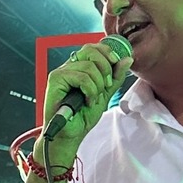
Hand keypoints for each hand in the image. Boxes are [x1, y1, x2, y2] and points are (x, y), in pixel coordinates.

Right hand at [41, 38, 128, 163]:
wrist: (71, 134)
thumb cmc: (83, 116)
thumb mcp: (105, 94)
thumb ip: (115, 78)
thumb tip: (127, 59)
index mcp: (78, 67)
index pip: (93, 47)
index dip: (107, 52)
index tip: (116, 63)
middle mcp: (68, 67)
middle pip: (91, 50)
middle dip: (105, 68)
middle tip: (106, 85)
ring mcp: (61, 72)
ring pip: (89, 66)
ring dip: (98, 85)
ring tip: (93, 99)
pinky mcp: (56, 80)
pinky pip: (82, 77)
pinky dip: (90, 91)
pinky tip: (87, 101)